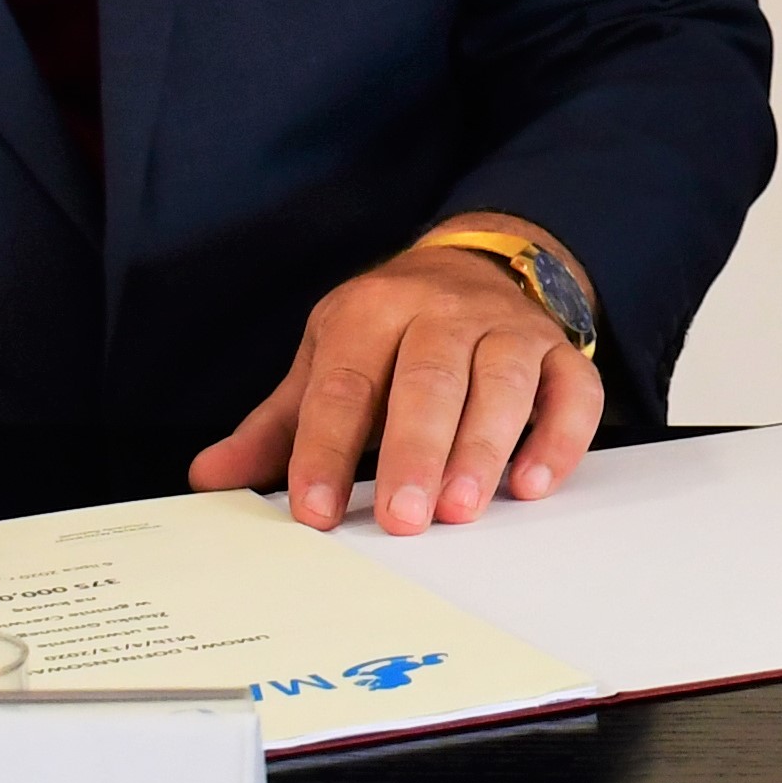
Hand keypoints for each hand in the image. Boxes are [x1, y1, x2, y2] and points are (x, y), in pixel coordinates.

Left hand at [187, 224, 599, 531]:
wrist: (475, 264)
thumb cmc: (389, 334)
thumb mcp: (326, 362)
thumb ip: (277, 427)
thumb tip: (210, 477)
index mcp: (371, 312)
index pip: (345, 385)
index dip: (327, 450)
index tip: (316, 512)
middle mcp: (441, 312)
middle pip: (428, 379)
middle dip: (416, 451)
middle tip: (405, 518)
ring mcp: (507, 329)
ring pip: (501, 383)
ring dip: (483, 447)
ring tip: (462, 507)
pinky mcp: (559, 351)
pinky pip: (571, 391)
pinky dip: (557, 438)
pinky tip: (531, 483)